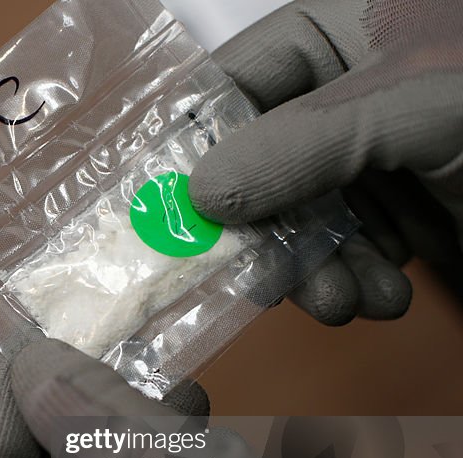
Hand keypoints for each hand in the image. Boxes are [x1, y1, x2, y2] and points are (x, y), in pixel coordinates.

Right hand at [189, 0, 462, 324]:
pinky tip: (386, 298)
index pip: (232, 85)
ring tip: (347, 303)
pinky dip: (359, 280)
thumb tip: (198, 193)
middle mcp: (342, 92)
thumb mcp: (410, 102)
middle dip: (268, 232)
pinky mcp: (405, 206)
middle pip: (258, 166)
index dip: (195, 148)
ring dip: (317, 270)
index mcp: (334, 31)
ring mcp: (373, 152)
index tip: (169, 214)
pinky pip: (350, 247)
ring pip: (301, 219)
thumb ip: (302, 144)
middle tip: (269, 285)